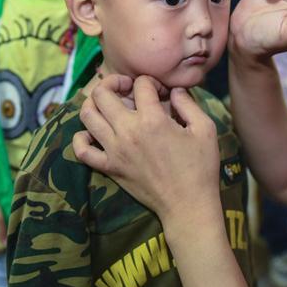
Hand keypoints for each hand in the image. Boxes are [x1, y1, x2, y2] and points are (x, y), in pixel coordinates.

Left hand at [73, 75, 221, 224]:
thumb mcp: (206, 129)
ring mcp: (114, 151)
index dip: (151, 82)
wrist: (188, 205)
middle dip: (114, 82)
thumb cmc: (200, 167)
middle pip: (102, 93)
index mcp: (153, 120)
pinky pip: (82, 150)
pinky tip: (93, 133)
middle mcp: (128, 132)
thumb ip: (188, 104)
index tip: (160, 93)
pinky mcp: (109, 168)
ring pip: (87, 116)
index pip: (140, 84)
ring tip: (109, 105)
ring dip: (95, 103)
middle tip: (127, 89)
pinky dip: (81, 138)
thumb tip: (175, 90)